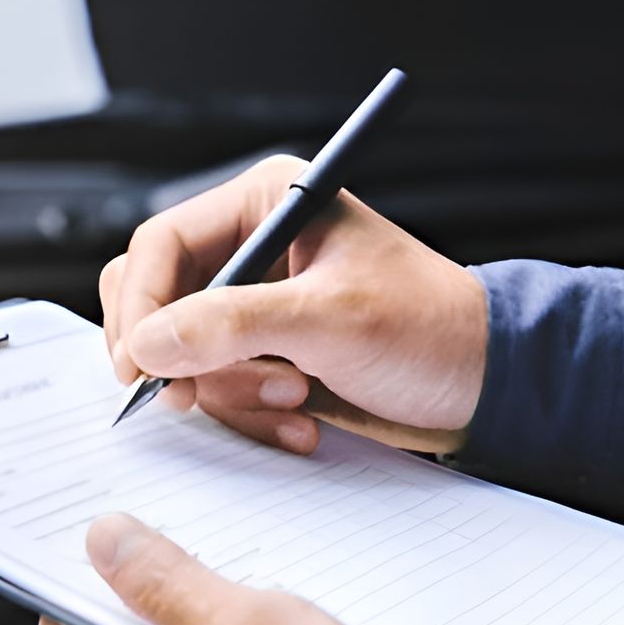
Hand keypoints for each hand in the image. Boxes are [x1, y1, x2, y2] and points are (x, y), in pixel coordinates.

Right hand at [100, 155, 488, 453]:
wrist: (484, 383)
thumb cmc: (428, 329)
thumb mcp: (328, 321)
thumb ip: (231, 326)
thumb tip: (145, 346)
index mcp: (264, 204)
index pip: (160, 244)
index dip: (140, 306)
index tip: (140, 366)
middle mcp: (249, 246)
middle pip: (156, 298)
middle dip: (180, 355)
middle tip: (193, 396)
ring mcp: (252, 303)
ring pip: (179, 351)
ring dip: (227, 391)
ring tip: (293, 399)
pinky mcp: (260, 351)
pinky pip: (212, 384)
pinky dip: (244, 412)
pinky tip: (297, 420)